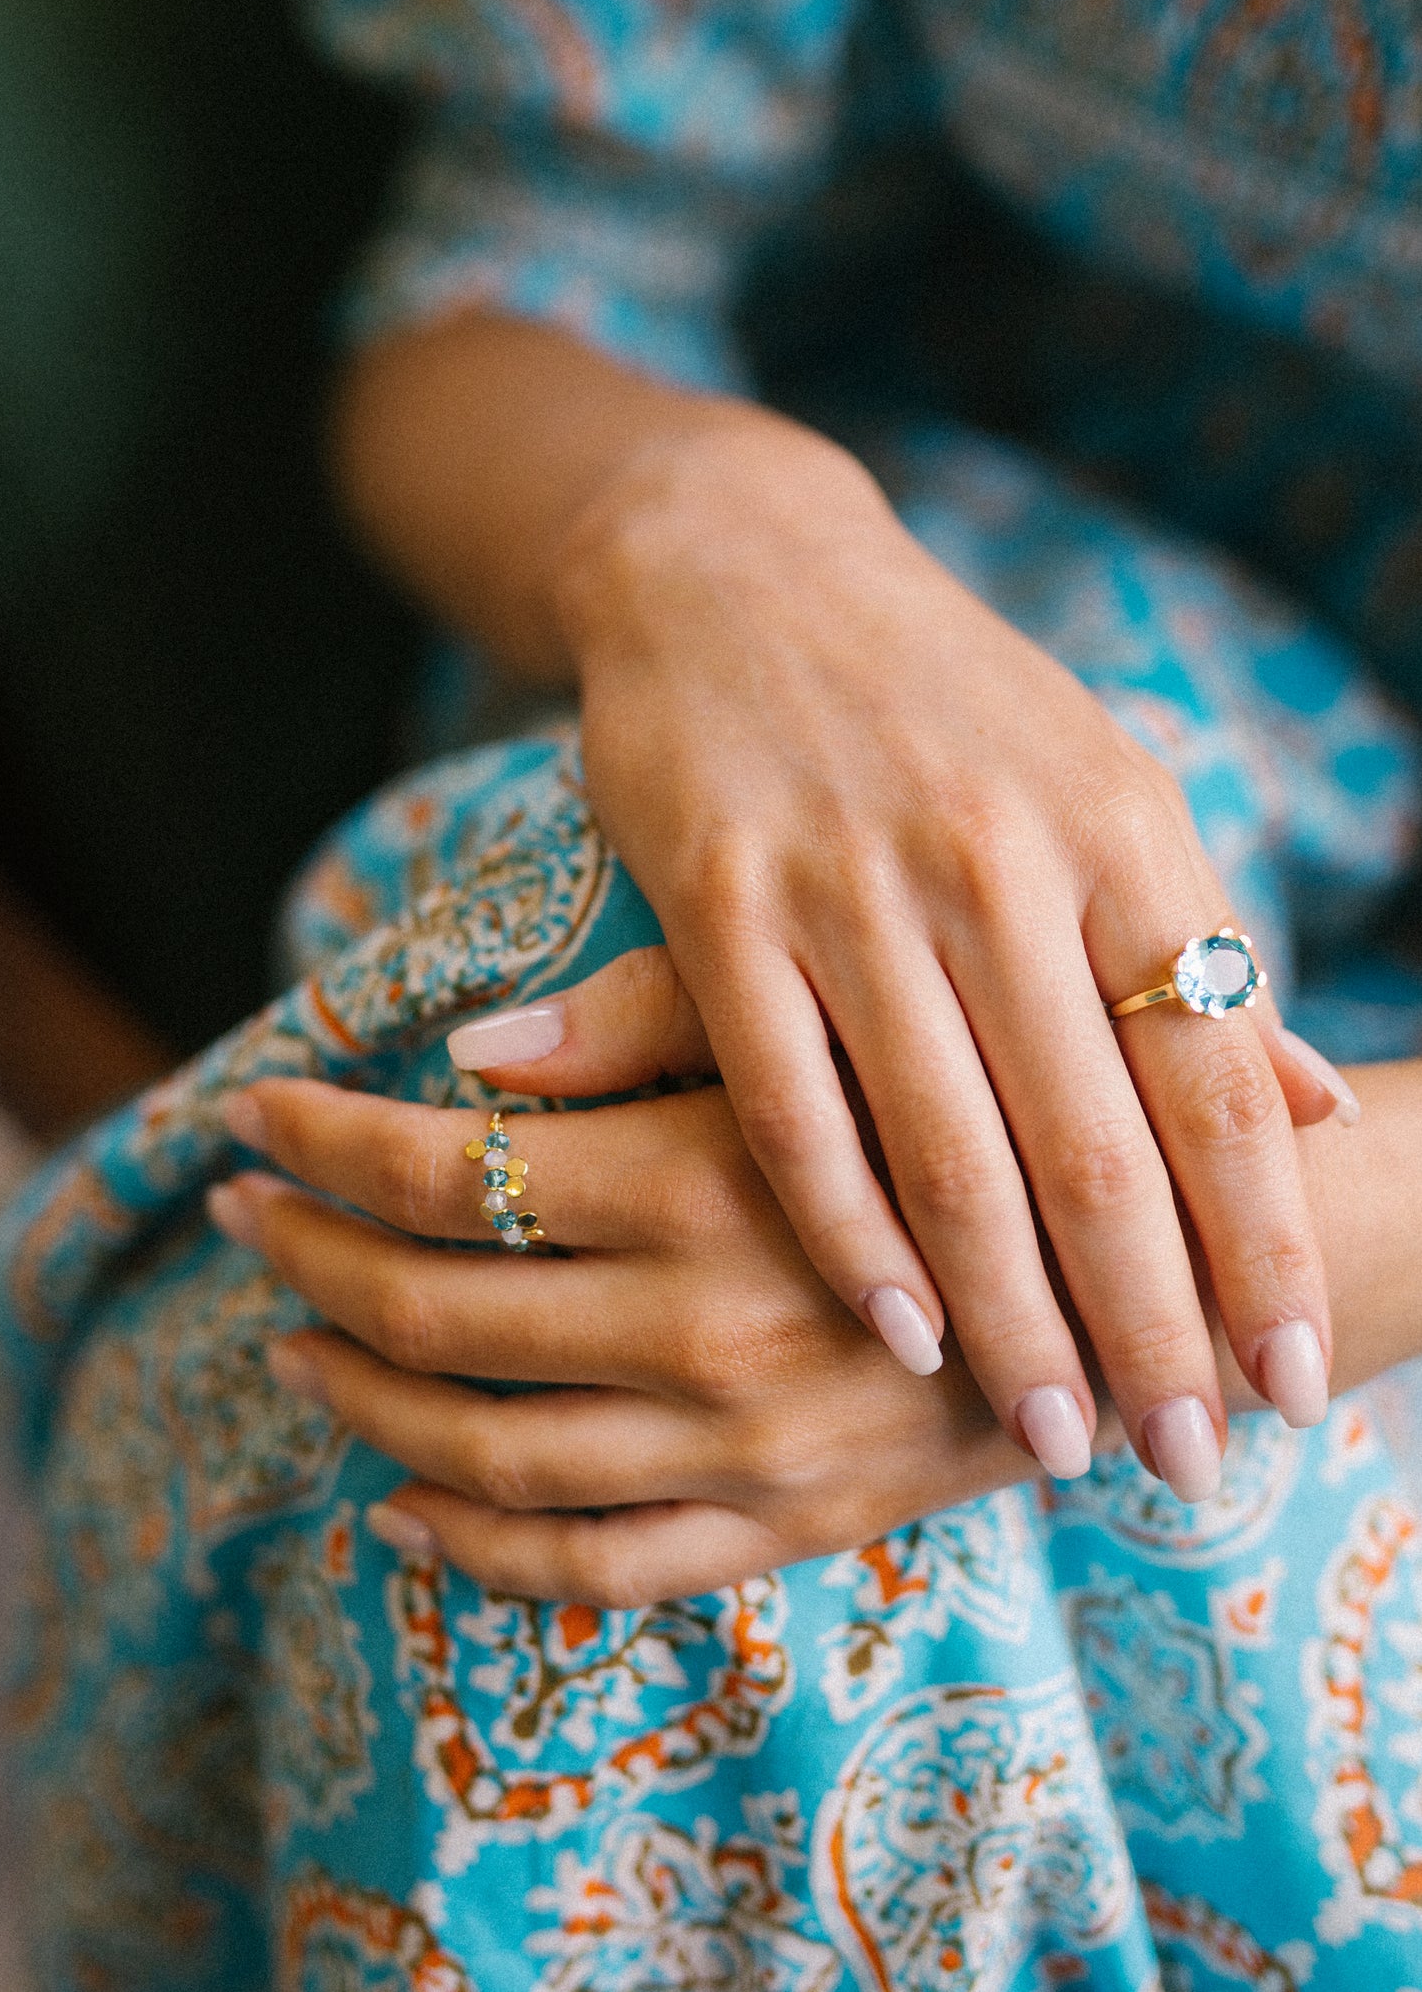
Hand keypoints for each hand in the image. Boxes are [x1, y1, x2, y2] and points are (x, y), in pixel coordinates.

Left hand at [211, 978, 1033, 1604]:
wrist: (1135, 1271)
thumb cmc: (964, 1114)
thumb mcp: (820, 1037)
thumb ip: (647, 1030)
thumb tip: (469, 1052)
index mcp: (705, 1185)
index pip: (443, 1173)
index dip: (323, 1143)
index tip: (252, 1109)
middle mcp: (706, 1330)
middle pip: (432, 1312)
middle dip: (306, 1253)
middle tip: (241, 1209)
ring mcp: (741, 1450)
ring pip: (482, 1447)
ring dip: (358, 1395)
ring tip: (292, 1338)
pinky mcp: (782, 1529)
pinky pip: (591, 1568)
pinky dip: (475, 1547)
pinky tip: (400, 1503)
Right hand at [551, 417, 1344, 1494]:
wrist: (739, 571)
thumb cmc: (946, 707)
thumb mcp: (1104, 791)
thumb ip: (1197, 952)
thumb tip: (1322, 1106)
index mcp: (1121, 832)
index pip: (1218, 1083)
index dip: (1264, 1251)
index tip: (1289, 1388)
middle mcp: (999, 862)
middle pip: (1097, 1148)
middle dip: (1151, 1329)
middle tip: (1180, 1468)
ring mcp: (852, 885)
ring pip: (951, 1150)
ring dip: (1012, 1319)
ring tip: (1050, 1441)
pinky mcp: (717, 906)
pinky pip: (790, 1108)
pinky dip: (848, 1232)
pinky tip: (895, 1326)